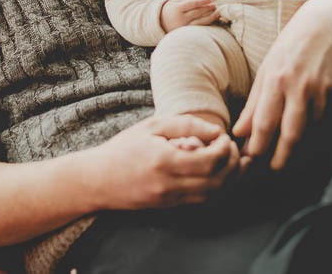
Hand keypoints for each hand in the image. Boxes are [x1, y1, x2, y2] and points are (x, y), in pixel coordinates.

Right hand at [91, 115, 239, 209]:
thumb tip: (217, 131)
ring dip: (230, 179)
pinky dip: (217, 188)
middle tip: (234, 149)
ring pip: (214, 195)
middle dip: (233, 164)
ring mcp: (170, 200)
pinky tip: (219, 174)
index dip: (226, 149)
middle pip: (218, 181)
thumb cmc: (124, 148)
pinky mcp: (169, 207)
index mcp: (164, 161)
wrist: (97, 180)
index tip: (225, 137)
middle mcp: (169, 185)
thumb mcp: (152, 126)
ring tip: (233, 161)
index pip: (210, 161)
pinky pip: (202, 201)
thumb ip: (186, 125)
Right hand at [160, 0, 218, 32]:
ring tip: (217, 13)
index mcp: (176, 9)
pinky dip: (206, 24)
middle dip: (207, 9)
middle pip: (197, 13)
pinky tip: (211, 20)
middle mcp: (180, 19)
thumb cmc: (168, 11)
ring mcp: (183, 28)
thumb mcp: (175, 2)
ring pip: (199, 22)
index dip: (202, 1)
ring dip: (210, 17)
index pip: (192, 4)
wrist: (157, 24)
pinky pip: (198, 28)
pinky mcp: (185, 34)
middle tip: (215, 6)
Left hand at [232, 0, 331, 169]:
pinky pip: (328, 123)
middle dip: (282, 157)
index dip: (258, 146)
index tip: (251, 159)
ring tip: (290, 156)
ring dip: (301, 148)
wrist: (327, 26)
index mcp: (277, 79)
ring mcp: (324, 91)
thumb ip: (254, 103)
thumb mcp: (267, 68)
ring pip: (312, 132)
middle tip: (274, 168)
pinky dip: (318, 134)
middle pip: (292, 134)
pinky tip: (311, 138)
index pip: (265, 122)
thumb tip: (239, 132)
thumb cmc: (291, 47)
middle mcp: (301, 87)